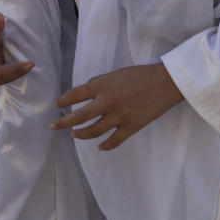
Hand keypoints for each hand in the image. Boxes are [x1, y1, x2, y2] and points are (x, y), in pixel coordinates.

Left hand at [50, 63, 184, 150]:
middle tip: (53, 126)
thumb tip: (87, 89)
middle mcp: (107, 102)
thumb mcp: (117, 73)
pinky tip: (99, 147)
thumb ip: (100, 81)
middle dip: (63, 122)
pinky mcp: (130, 127)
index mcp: (102, 85)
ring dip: (80, 134)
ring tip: (74, 135)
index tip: (56, 106)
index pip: (76, 94)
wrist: (166, 83)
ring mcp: (118, 116)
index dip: (64, 101)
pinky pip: (113, 141)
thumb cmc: (142, 74)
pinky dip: (105, 146)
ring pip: (93, 131)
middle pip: (79, 116)